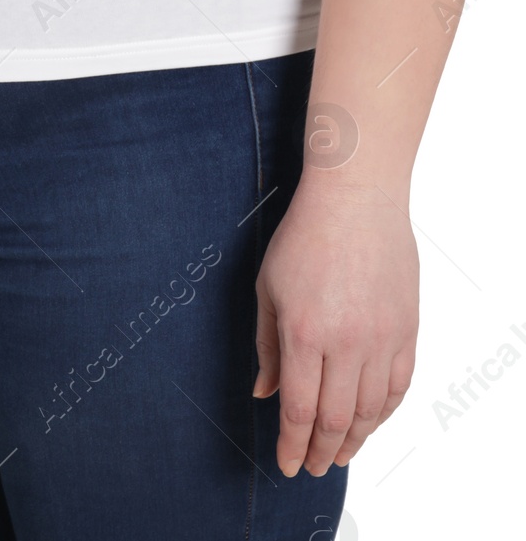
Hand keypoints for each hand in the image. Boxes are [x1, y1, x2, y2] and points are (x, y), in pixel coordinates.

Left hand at [253, 177, 418, 476]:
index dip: (291, 444)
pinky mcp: (407, 330)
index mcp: (304, 334)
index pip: (298, 409)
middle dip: (319, 450)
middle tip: (309, 467)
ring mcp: (382, 339)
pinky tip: (370, 423)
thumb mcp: (267, 289)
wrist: (356, 202)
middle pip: (336, 418)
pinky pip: (398, 386)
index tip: (286, 465)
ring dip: (354, 439)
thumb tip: (262, 393)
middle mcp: (346, 344)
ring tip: (337, 456)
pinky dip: (384, 413)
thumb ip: (266, 346)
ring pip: (371, 410)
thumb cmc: (302, 239)